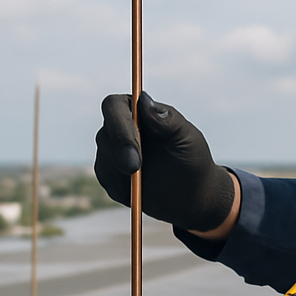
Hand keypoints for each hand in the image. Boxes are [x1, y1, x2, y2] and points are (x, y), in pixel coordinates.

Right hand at [94, 92, 235, 232]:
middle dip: (119, 152)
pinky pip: (105, 179)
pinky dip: (120, 187)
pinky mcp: (111, 174)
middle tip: (134, 168)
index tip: (133, 146)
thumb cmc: (192, 160)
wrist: (192, 195)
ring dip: (120, 172)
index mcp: (139, 111)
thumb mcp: (187, 139)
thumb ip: (167, 120)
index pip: (114, 106)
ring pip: (103, 159)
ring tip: (145, 182)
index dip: (118, 125)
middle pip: (104, 134)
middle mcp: (121, 128)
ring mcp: (113, 151)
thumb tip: (144, 100)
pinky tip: (140, 191)